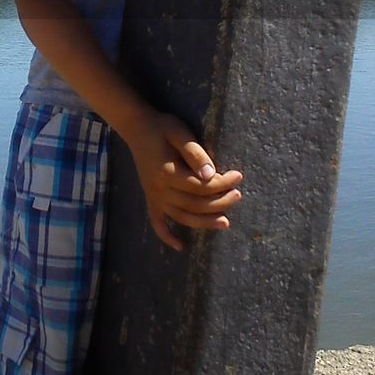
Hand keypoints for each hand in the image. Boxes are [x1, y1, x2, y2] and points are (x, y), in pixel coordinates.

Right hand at [120, 109, 242, 251]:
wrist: (136, 128)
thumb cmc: (161, 127)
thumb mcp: (179, 132)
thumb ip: (195, 153)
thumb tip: (211, 174)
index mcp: (167, 173)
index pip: (200, 186)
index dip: (222, 183)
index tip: (238, 176)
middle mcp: (159, 189)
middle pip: (194, 204)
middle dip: (219, 202)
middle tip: (238, 195)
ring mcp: (154, 196)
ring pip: (182, 217)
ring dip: (204, 222)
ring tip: (225, 222)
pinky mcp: (151, 199)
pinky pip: (157, 223)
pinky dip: (167, 236)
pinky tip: (181, 246)